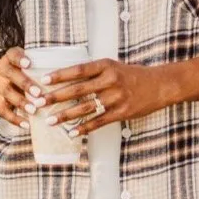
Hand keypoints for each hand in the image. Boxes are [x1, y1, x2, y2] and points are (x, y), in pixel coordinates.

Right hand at [0, 47, 35, 125]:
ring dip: (21, 103)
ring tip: (34, 110)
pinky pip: (3, 111)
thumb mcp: (27, 64)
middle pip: (10, 75)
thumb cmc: (22, 72)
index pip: (12, 55)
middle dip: (25, 84)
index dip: (19, 59)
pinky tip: (27, 125)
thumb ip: (42, 65)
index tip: (29, 64)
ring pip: (7, 94)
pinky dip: (15, 119)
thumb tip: (72, 71)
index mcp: (10, 58)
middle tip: (38, 93)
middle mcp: (1, 69)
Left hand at [34, 58, 170, 135]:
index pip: (78, 70)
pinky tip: (72, 132)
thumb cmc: (132, 75)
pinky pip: (99, 121)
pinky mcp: (122, 112)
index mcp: (106, 66)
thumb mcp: (113, 66)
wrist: (159, 85)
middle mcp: (110, 80)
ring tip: (50, 121)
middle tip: (39, 103)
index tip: (43, 81)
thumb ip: (93, 72)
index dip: (60, 75)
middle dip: (56, 97)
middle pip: (78, 90)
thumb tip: (67, 79)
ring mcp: (116, 97)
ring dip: (66, 116)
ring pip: (86, 107)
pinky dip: (84, 128)